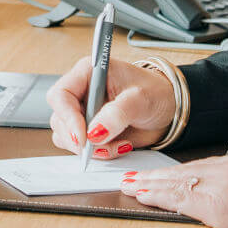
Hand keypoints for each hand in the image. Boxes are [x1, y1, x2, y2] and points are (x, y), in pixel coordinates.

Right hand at [47, 57, 174, 161]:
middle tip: (100, 147)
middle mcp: (81, 93)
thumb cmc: (156, 93)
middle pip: (60, 119)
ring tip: (117, 145)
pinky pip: (81, 148)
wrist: (168, 108)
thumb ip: (118, 114)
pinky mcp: (90, 131)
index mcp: (88, 73)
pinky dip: (98, 153)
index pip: (61, 95)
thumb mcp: (140, 99)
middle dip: (78, 138)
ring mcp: (83, 113)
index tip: (83, 136)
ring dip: (90, 148)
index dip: (67, 117)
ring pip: (67, 136)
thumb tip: (95, 132)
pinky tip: (118, 146)